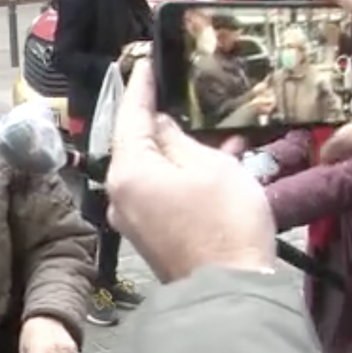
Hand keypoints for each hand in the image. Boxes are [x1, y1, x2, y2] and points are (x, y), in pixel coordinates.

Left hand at [106, 60, 274, 281]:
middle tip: (179, 86)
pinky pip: (163, 191)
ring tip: (210, 122)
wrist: (230, 293)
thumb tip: (160, 125)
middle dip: (161, 116)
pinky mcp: (153, 235)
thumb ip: (179, 139)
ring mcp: (135, 218)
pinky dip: (183, 172)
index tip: (147, 59)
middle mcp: (121, 194)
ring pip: (153, 168)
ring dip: (179, 146)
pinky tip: (216, 157)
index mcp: (127, 171)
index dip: (141, 84)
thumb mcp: (209, 166)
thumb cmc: (224, 224)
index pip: (130, 115)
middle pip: (137, 143)